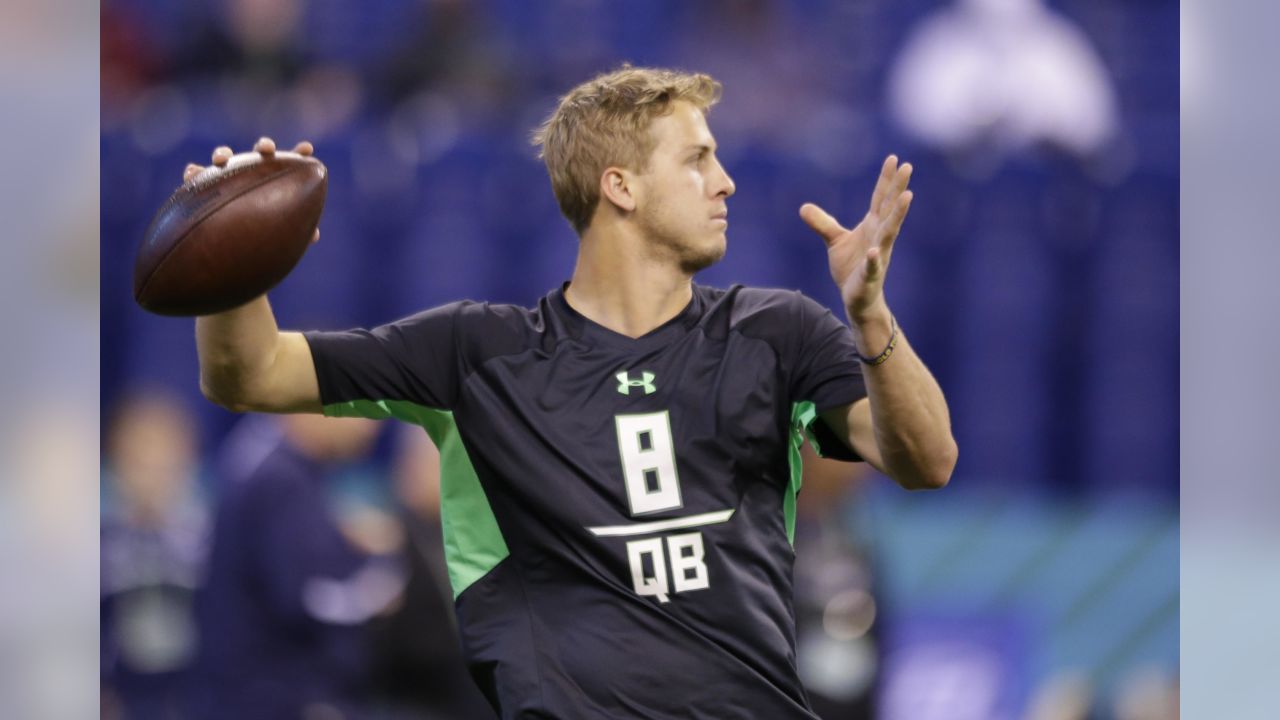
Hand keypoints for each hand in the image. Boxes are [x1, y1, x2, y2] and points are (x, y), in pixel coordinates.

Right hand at [183, 137, 320, 242]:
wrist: (230, 251)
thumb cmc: (261, 239)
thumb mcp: (280, 236)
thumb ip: (296, 232)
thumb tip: (315, 235)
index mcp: (273, 181)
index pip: (289, 164)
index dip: (298, 154)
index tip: (307, 149)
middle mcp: (251, 173)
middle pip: (258, 153)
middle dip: (264, 146)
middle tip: (266, 149)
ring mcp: (227, 177)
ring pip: (224, 157)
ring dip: (222, 153)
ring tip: (221, 160)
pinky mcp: (203, 186)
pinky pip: (195, 176)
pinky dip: (193, 172)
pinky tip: (191, 173)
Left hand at [800, 154, 913, 324]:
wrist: (857, 297)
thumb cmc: (851, 266)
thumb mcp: (834, 241)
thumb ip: (822, 223)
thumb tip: (803, 207)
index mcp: (873, 226)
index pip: (880, 198)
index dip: (886, 179)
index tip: (894, 159)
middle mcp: (879, 236)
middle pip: (890, 209)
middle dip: (899, 188)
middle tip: (908, 167)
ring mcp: (878, 255)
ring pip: (890, 232)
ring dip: (898, 215)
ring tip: (907, 197)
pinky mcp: (870, 275)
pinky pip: (873, 265)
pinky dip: (874, 258)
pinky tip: (874, 251)